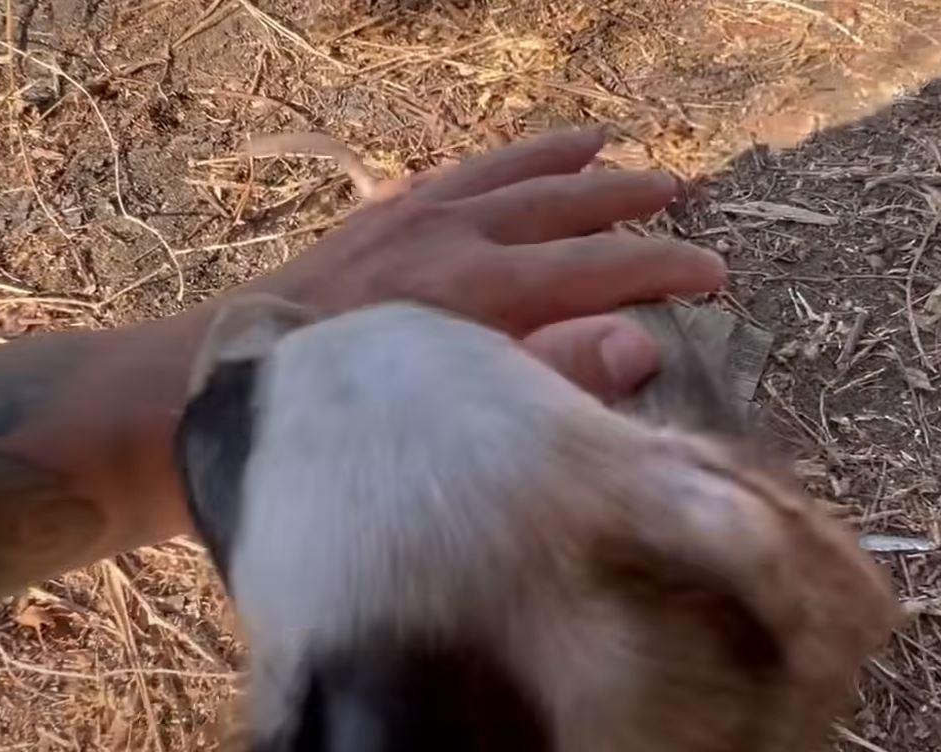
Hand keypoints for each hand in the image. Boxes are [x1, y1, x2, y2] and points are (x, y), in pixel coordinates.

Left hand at [244, 129, 724, 399]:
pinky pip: (453, 174)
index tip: (716, 278)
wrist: (224, 380)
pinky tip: (510, 164)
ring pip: (509, 174)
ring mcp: (412, 219)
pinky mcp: (377, 219)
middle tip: (681, 192)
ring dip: (565, 160)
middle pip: (562, 205)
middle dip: (628, 199)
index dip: (664, 269)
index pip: (601, 270)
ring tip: (611, 145)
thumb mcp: (455, 412)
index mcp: (483, 291)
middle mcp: (455, 238)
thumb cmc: (342, 416)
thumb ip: (551, 376)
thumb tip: (639, 343)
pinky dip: (493, 163)